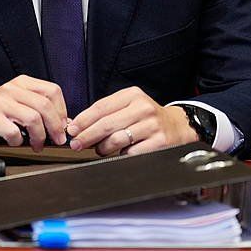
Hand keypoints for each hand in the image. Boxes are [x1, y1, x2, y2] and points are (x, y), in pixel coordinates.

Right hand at [0, 75, 68, 150]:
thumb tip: (63, 124)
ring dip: (39, 137)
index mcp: (21, 82)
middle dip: (55, 127)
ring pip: (33, 119)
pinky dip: (18, 141)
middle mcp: (11, 89)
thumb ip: (38, 109)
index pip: (52, 91)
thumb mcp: (17, 102)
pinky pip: (14, 132)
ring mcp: (0, 101)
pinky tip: (15, 142)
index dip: (62, 111)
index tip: (62, 125)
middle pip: (45, 106)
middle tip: (56, 140)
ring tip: (37, 145)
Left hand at [66, 87, 197, 155]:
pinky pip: (131, 153)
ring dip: (102, 148)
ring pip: (117, 140)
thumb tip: (77, 126)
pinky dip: (121, 155)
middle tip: (76, 144)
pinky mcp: (159, 143)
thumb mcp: (128, 106)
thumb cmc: (146, 117)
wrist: (178, 126)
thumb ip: (105, 113)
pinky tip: (119, 154)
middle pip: (106, 124)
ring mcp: (152, 126)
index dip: (83, 120)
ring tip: (99, 149)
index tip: (72, 130)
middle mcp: (143, 108)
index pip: (100, 107)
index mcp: (132, 95)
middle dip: (87, 136)